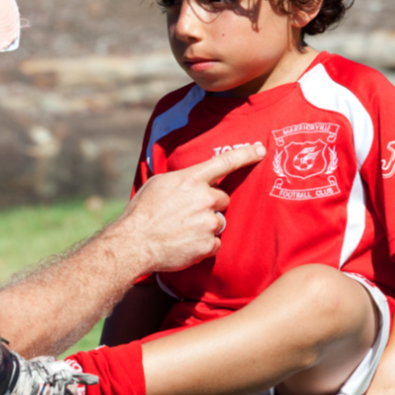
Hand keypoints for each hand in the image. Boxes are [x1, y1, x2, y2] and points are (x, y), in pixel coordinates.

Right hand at [114, 143, 264, 273]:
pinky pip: (215, 243)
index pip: (224, 162)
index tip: (260, 149)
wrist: (135, 244)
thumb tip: (192, 180)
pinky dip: (204, 245)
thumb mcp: (157, 184)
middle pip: (223, 198)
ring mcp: (208, 222)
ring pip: (218, 221)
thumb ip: (181, 179)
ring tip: (182, 230)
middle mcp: (204, 198)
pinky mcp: (208, 244)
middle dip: (211, 205)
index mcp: (190, 179)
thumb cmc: (142, 212)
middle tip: (188, 213)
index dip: (245, 154)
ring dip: (205, 225)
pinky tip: (186, 244)